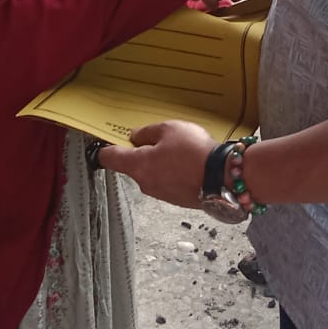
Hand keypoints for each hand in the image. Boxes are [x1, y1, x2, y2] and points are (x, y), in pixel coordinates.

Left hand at [96, 120, 213, 208]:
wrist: (223, 177)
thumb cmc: (195, 152)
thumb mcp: (168, 129)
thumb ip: (147, 132)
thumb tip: (136, 137)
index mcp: (138, 165)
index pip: (109, 158)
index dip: (105, 148)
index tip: (103, 142)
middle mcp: (145, 183)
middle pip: (133, 165)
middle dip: (142, 152)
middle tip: (159, 138)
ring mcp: (161, 194)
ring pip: (152, 173)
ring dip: (160, 162)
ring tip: (180, 149)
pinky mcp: (176, 199)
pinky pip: (168, 181)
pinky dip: (174, 172)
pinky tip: (189, 162)